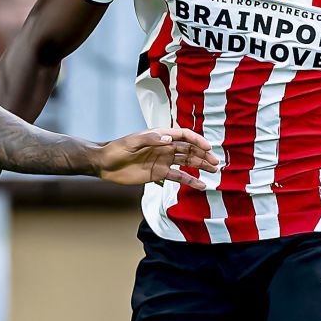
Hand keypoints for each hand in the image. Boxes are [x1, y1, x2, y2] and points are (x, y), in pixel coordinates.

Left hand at [94, 127, 219, 189]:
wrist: (105, 164)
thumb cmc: (116, 149)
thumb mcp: (132, 142)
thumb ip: (152, 139)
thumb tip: (170, 139)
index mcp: (160, 135)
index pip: (183, 136)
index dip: (197, 140)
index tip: (208, 148)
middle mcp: (164, 146)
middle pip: (188, 149)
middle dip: (203, 154)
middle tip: (215, 162)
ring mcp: (163, 160)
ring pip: (186, 162)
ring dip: (200, 165)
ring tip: (213, 170)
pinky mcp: (159, 173)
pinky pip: (178, 176)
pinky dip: (189, 180)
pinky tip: (200, 185)